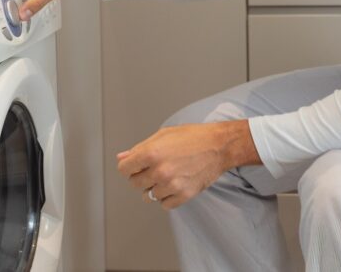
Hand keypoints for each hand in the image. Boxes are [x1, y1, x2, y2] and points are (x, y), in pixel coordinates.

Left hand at [117, 120, 259, 209]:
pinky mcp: (183, 195)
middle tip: (156, 167)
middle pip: (134, 183)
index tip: (137, 165)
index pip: (124, 169)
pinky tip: (175, 184)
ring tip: (168, 175)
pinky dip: (167, 197)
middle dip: (141, 176)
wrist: (219, 146)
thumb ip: (140, 148)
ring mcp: (171, 185)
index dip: (129, 166)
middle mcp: (159, 171)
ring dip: (155, 187)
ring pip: (148, 196)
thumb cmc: (193, 137)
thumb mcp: (163, 135)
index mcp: (151, 153)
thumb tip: (122, 158)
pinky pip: (164, 205)